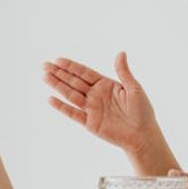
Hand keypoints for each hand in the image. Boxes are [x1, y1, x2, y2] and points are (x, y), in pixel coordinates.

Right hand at [42, 52, 158, 154]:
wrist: (142, 135)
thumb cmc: (142, 111)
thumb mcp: (134, 88)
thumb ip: (123, 71)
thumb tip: (120, 52)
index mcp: (106, 85)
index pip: (84, 73)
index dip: (71, 66)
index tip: (58, 59)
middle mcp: (96, 95)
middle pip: (74, 82)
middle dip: (59, 73)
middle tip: (45, 65)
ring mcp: (92, 109)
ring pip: (71, 95)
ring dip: (57, 86)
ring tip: (44, 77)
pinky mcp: (90, 123)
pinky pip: (73, 113)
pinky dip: (62, 107)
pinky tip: (51, 99)